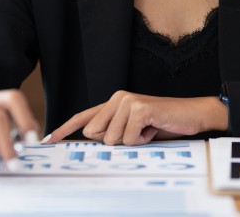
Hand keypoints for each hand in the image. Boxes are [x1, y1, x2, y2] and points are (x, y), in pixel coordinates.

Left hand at [44, 91, 227, 145]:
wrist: (191, 115)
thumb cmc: (163, 124)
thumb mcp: (133, 131)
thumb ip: (113, 133)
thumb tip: (94, 140)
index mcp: (113, 103)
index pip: (84, 117)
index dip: (64, 129)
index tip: (48, 141)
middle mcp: (117, 98)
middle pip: (97, 135)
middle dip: (117, 142)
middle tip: (139, 133)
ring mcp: (127, 101)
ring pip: (113, 140)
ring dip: (133, 142)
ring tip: (149, 130)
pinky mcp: (138, 108)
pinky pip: (129, 139)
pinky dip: (143, 141)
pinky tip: (154, 128)